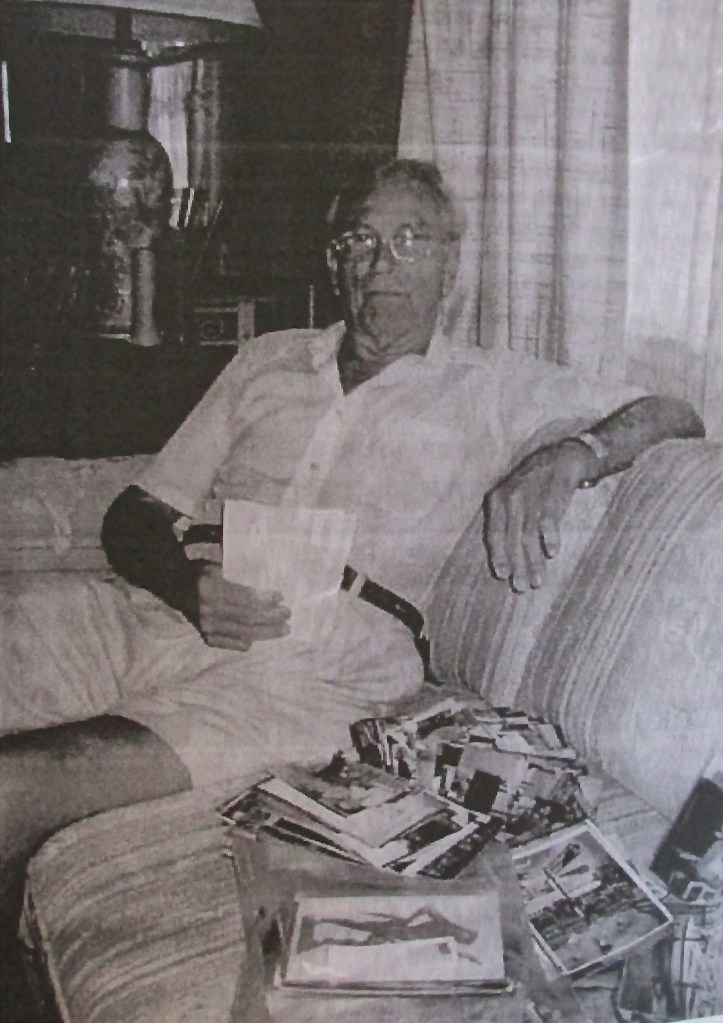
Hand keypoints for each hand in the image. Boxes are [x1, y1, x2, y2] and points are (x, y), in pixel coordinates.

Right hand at [195, 563, 290, 650]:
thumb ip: (236, 567)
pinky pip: (231, 644)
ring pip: (243, 633)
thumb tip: (263, 567)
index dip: (264, 599)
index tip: (280, 597)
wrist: (175, 588)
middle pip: (247, 617)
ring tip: (284, 629)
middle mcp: (209, 611)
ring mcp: (207, 627)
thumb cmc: (201, 572)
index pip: (244, 598)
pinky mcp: (206, 637)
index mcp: (211, 589)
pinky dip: (246, 642)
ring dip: (267, 632)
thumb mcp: (216, 563)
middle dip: (271, 617)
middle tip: (288, 613)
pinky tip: (260, 637)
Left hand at [483, 439, 596, 592]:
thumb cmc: (533, 486)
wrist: (559, 459)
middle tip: (521, 586)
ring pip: (529, 535)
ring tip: (537, 581)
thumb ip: (507, 524)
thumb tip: (507, 560)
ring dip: (533, 560)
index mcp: (497, 501)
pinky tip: (552, 553)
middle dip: (517, 564)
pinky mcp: (552, 496)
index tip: (502, 575)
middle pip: (512, 538)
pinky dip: (550, 537)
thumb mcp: (512, 499)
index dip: (499, 555)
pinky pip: (548, 521)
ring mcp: (531, 497)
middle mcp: (511, 499)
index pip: (494, 533)